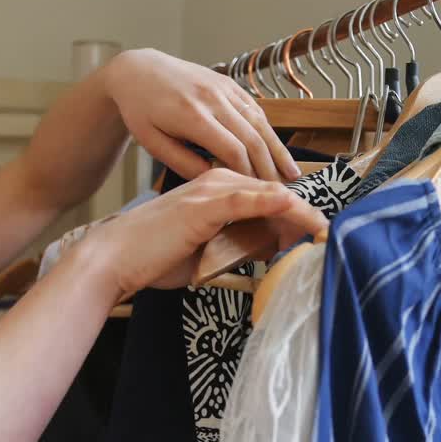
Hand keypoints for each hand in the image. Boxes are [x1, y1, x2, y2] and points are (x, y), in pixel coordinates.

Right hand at [86, 169, 325, 292]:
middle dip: (305, 218)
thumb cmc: (153, 257)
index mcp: (217, 190)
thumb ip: (236, 246)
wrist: (115, 259)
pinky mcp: (208, 203)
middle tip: (325, 240)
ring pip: (271, 196)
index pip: (269, 199)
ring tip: (323, 235)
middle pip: (276, 195)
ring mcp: (213, 189)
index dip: (297, 217)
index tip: (318, 236)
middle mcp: (218, 182)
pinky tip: (305, 220)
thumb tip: (268, 250)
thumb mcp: (205, 252)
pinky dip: (283, 209)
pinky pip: (254, 201)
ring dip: (302, 216)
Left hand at [100, 49, 299, 181]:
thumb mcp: (153, 143)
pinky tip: (278, 149)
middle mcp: (213, 99)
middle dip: (269, 167)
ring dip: (278, 150)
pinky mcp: (229, 84)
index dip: (248, 175)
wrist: (138, 71)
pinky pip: (255, 109)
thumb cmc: (142, 112)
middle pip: (252, 138)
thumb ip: (184, 164)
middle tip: (282, 192)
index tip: (257, 195)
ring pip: (260, 122)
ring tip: (292, 174)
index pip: (233, 151)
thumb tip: (216, 180)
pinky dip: (269, 130)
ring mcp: (224, 88)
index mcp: (193, 116)